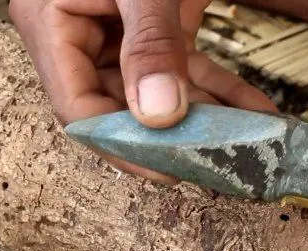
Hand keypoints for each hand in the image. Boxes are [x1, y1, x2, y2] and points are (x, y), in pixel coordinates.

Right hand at [9, 0, 275, 181]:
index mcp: (52, 25)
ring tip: (246, 143)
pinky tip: (254, 110)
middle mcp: (83, 39)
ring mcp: (122, 39)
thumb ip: (149, 44)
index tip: (166, 168)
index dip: (121, 146)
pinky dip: (222, 91)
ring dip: (207, 119)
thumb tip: (159, 115)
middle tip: (214, 163)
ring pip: (162, 97)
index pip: (78, 109)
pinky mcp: (158, 35)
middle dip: (174, 138)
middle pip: (124, 111)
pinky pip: (187, 72)